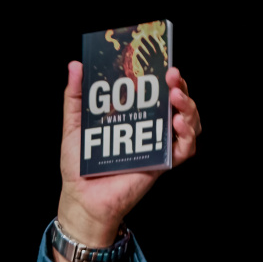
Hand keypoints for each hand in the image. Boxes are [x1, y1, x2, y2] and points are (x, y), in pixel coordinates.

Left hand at [56, 62, 201, 261]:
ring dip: (189, 108)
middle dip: (180, 87)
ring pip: (189, 123)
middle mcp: (150, 128)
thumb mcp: (74, 124)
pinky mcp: (162, 164)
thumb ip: (75, 96)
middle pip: (177, 104)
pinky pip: (185, 149)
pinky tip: (178, 125)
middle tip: (172, 77)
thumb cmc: (78, 163)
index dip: (163, 77)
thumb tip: (76, 66)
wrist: (81, 197)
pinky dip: (187, 136)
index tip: (162, 64)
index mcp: (133, 115)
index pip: (156, 91)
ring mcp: (158, 146)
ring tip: (176, 98)